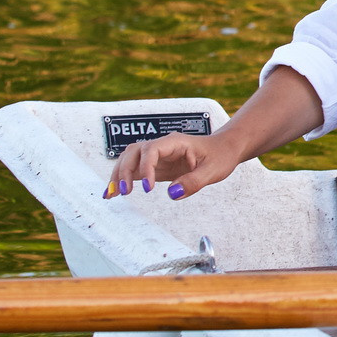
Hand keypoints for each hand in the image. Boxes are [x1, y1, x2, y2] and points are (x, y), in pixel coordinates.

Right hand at [106, 131, 239, 200]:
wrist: (224, 149)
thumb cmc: (220, 155)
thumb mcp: (213, 170)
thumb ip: (194, 182)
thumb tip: (172, 194)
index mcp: (175, 142)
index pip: (151, 150)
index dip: (146, 168)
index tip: (148, 188)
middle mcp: (162, 146)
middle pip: (134, 152)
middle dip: (125, 171)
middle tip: (124, 192)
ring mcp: (157, 155)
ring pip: (129, 158)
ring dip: (119, 174)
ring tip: (112, 194)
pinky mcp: (156, 165)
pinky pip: (135, 169)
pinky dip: (123, 179)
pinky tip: (113, 193)